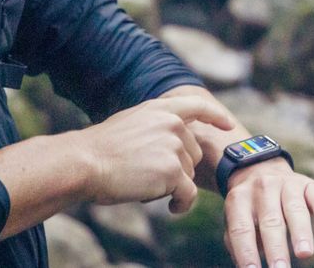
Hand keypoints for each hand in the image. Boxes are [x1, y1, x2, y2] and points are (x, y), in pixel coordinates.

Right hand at [76, 95, 233, 212]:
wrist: (85, 163)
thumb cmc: (100, 149)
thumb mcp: (130, 122)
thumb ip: (155, 125)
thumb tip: (174, 140)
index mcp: (159, 108)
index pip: (197, 105)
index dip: (215, 115)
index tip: (228, 125)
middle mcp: (171, 123)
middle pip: (193, 153)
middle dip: (178, 169)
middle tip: (150, 176)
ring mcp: (174, 145)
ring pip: (189, 175)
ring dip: (174, 186)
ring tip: (146, 186)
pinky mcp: (173, 171)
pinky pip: (188, 194)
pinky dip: (182, 204)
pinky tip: (171, 208)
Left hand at [222, 159, 313, 267]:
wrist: (259, 169)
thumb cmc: (247, 208)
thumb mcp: (235, 219)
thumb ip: (239, 242)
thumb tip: (249, 265)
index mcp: (238, 199)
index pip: (241, 229)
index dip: (246, 251)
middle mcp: (262, 188)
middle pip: (270, 220)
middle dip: (276, 247)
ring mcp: (286, 183)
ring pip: (295, 209)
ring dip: (300, 232)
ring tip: (304, 254)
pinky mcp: (307, 183)